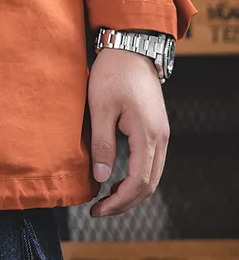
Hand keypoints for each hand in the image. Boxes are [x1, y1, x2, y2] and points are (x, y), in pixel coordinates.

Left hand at [87, 46, 169, 217]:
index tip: (97, 210)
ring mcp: (161, 133)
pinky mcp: (157, 128)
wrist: (131, 48)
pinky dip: (137, 178)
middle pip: (149, 185)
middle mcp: (160, 138)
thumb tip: (102, 178)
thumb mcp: (100, 107)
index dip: (118, 202)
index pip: (138, 182)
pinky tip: (117, 180)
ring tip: (106, 200)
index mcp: (147, 135)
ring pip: (152, 176)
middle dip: (125, 203)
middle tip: (98, 211)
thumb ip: (103, 143)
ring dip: (131, 192)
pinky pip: (152, 163)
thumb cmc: (113, 73)